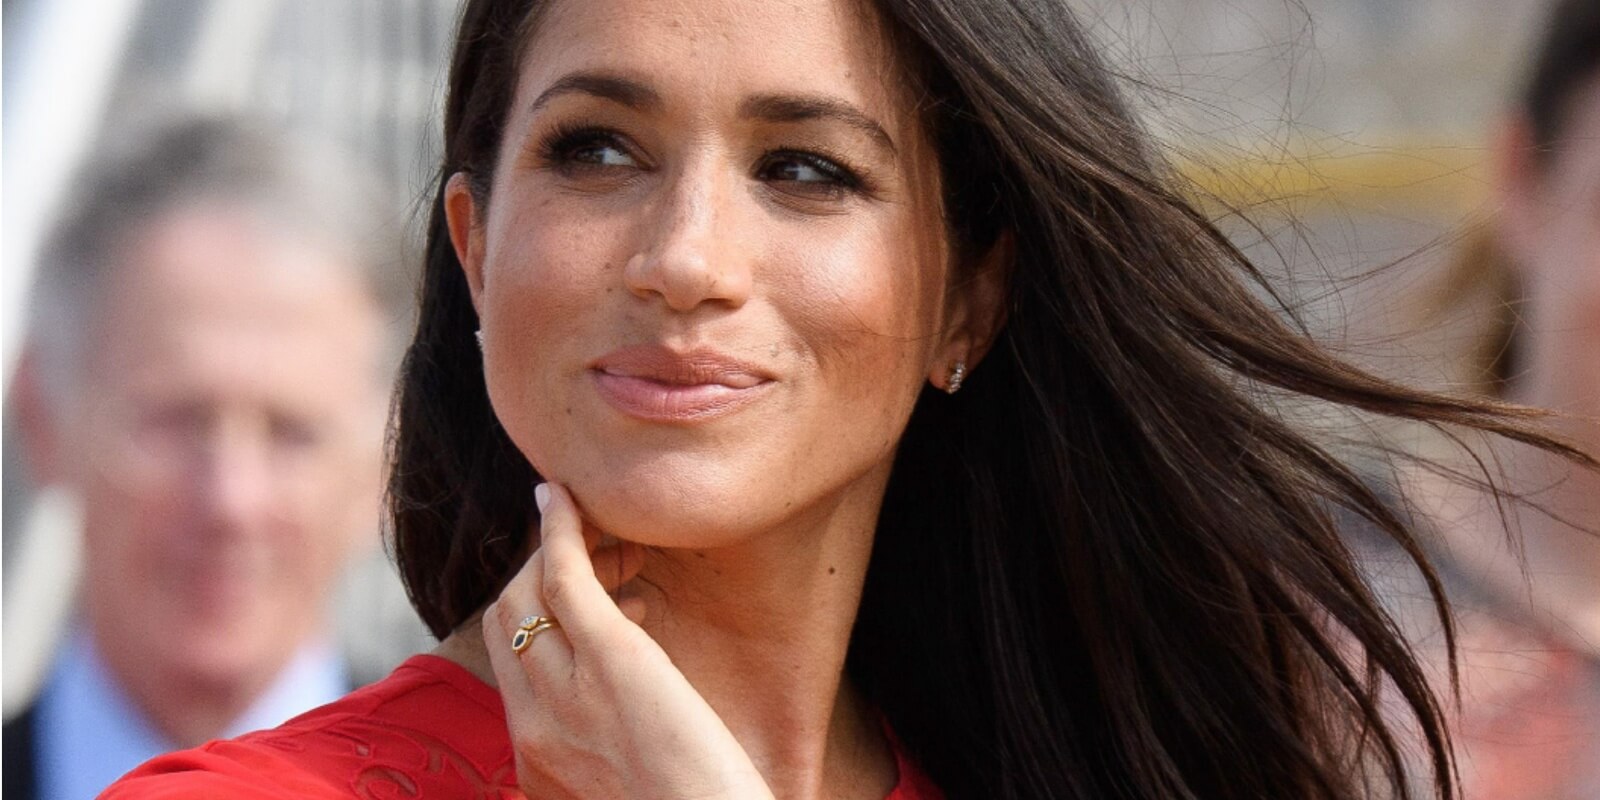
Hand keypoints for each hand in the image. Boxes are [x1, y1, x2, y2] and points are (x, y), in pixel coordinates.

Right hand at [483, 482, 775, 799]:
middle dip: (539, 575)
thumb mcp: (625, 792)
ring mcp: (565, 691)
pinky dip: (560, 528)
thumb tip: (624, 726)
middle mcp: (533, 726)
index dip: (535, 618)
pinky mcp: (611, 658)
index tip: (595, 602)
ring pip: (526, 591)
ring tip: (616, 547)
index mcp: (534, 764)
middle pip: (505, 620)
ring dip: (559, 551)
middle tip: (605, 563)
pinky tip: (569, 499)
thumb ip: (604, 757)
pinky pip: (563, 574)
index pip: (508, 667)